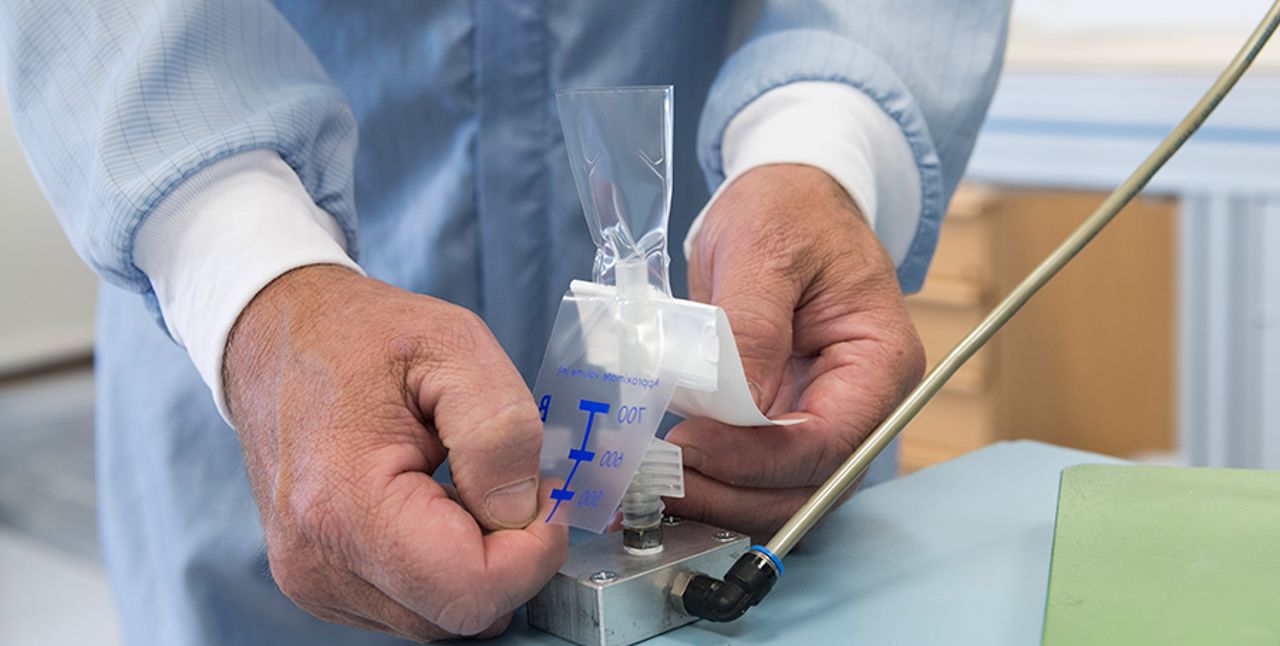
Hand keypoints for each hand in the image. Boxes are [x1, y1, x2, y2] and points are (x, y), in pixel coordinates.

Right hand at [223, 265, 567, 639]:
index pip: (469, 592)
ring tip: (461, 484)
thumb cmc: (361, 337)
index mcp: (346, 504)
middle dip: (508, 556)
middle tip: (510, 482)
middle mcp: (319, 562)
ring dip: (474, 562)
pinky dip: (441, 566)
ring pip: (438, 618)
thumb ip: (500, 431)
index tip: (543, 494)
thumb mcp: (455, 347)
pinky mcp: (320, 585)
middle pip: (458, 615)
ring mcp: (314, 581)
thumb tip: (521, 511)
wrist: (276, 338)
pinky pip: (410, 605)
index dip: (531, 554)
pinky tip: (433, 506)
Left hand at [665, 164, 925, 536]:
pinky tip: (669, 474)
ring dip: (720, 498)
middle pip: (808, 485)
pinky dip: (715, 480)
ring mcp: (823, 414)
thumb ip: (751, 328)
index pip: (828, 442)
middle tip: (660, 484)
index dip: (756, 459)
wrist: (787, 198)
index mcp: (880, 360)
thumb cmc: (789, 210)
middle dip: (733, 495)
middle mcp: (862, 402)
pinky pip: (757, 469)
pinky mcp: (784, 418)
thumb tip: (736, 407)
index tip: (689, 447)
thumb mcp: (765, 250)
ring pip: (782, 492)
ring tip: (655, 487)